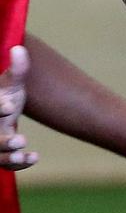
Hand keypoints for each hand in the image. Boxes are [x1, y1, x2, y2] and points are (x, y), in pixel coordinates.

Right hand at [0, 46, 37, 170]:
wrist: (6, 110)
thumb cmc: (7, 95)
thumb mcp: (11, 83)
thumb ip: (17, 70)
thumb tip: (19, 49)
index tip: (11, 107)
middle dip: (3, 142)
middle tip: (21, 140)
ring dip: (8, 156)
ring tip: (24, 151)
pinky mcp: (2, 155)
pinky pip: (6, 164)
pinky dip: (18, 163)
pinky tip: (34, 157)